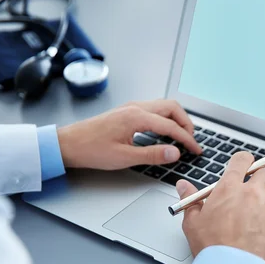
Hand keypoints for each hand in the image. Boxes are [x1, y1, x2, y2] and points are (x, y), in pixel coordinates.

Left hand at [57, 100, 201, 169]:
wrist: (68, 144)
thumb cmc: (91, 150)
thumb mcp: (125, 157)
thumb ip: (153, 154)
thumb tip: (175, 153)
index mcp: (137, 117)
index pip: (172, 126)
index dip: (187, 139)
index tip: (196, 149)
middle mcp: (136, 107)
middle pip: (172, 107)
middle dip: (186, 123)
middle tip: (191, 140)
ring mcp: (131, 107)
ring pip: (164, 106)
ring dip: (177, 119)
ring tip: (182, 136)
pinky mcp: (127, 111)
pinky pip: (154, 109)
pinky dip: (166, 118)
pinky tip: (165, 131)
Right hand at [176, 152, 264, 263]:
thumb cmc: (211, 248)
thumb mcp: (193, 222)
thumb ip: (190, 200)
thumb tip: (183, 185)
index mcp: (229, 188)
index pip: (243, 160)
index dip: (246, 162)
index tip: (248, 167)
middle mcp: (252, 192)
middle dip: (264, 178)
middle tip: (262, 188)